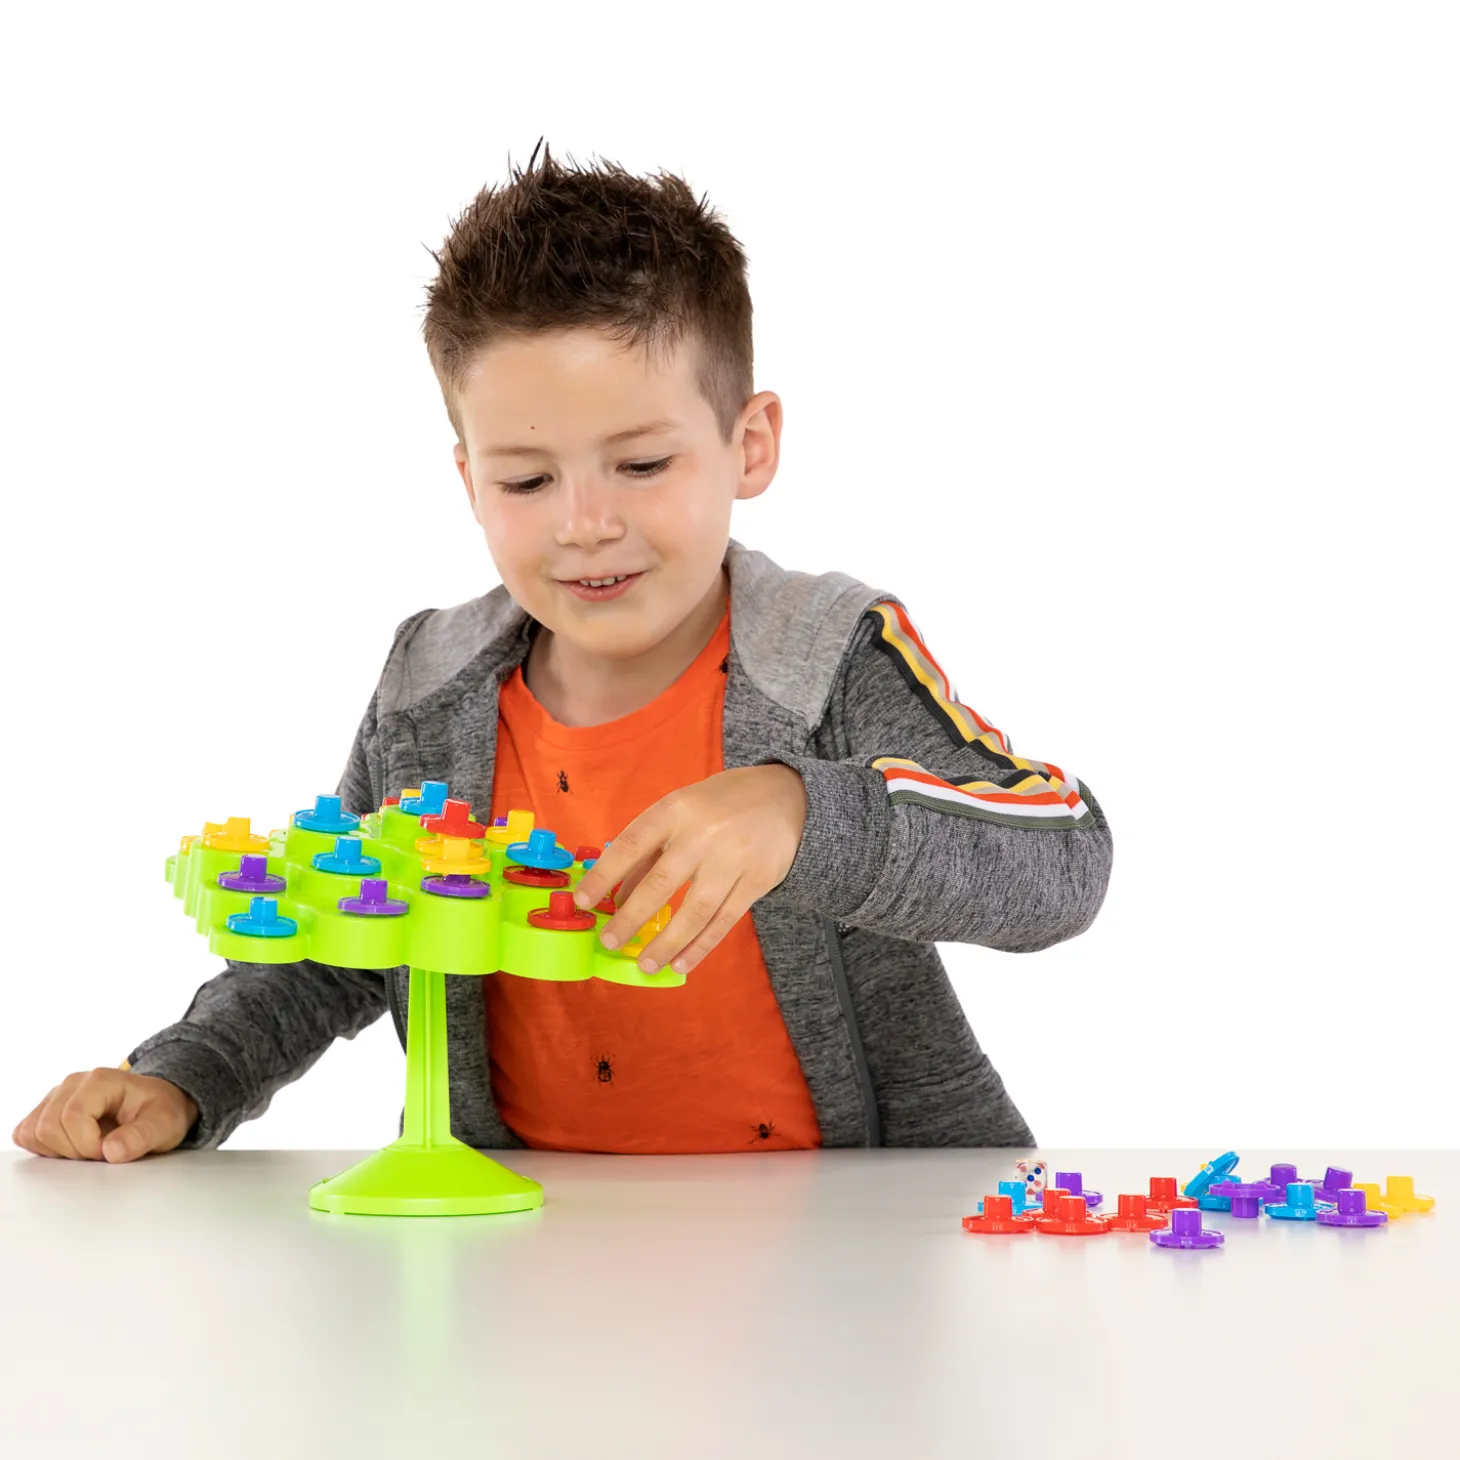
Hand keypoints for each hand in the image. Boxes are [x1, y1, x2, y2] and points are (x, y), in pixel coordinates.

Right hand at [12, 1069, 199, 1161]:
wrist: (156, 1106)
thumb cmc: (160, 1112)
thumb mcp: (165, 1125)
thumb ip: (142, 1137)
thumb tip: (111, 1151)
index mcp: (101, 1080)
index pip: (72, 1116)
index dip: (87, 1144)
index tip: (110, 1152)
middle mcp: (73, 1083)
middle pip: (49, 1127)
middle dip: (74, 1150)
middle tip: (102, 1152)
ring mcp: (57, 1096)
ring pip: (33, 1132)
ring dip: (59, 1151)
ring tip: (89, 1148)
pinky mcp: (46, 1111)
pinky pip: (26, 1134)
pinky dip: (45, 1149)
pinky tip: (72, 1147)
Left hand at [570, 763, 807, 975]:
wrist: (786, 796)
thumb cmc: (720, 804)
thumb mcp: (680, 810)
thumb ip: (650, 848)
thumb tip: (615, 894)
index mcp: (676, 809)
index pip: (630, 846)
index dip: (603, 876)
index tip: (582, 902)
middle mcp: (703, 833)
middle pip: (661, 884)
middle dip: (630, 918)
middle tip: (610, 942)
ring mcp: (733, 859)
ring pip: (695, 911)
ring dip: (666, 943)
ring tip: (645, 964)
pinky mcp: (758, 881)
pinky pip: (724, 921)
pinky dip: (701, 946)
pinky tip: (682, 963)